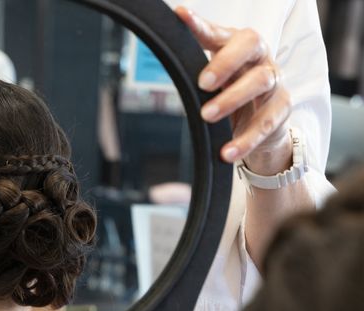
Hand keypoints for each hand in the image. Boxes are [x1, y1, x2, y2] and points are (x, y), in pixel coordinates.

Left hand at [176, 7, 292, 175]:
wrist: (262, 128)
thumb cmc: (233, 95)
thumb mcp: (212, 82)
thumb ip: (194, 65)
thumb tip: (171, 48)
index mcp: (237, 46)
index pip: (219, 32)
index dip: (200, 25)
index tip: (181, 16)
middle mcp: (259, 58)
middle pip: (250, 45)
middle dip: (225, 62)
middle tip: (202, 83)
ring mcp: (274, 82)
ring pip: (260, 82)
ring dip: (231, 99)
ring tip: (207, 116)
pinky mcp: (282, 109)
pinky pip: (266, 123)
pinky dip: (245, 139)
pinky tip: (226, 152)